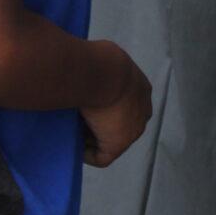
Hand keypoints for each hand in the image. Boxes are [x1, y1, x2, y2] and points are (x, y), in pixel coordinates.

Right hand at [80, 44, 151, 166]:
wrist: (104, 73)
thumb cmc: (100, 61)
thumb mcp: (103, 57)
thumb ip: (101, 66)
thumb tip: (85, 64)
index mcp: (140, 89)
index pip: (126, 104)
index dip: (107, 108)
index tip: (90, 105)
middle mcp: (142, 111)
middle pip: (120, 124)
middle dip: (102, 124)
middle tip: (80, 120)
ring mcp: (133, 129)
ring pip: (111, 140)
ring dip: (93, 138)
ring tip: (74, 131)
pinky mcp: (119, 144)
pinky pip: (102, 157)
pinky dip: (88, 154)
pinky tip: (75, 145)